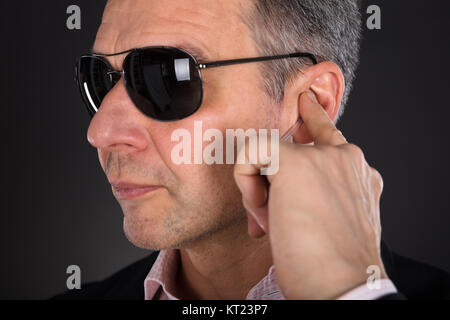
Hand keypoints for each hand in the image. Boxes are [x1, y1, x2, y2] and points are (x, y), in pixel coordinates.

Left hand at [233, 91, 387, 299]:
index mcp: (356, 173)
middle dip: (271, 184)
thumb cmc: (330, 265)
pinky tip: (260, 210)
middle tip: (271, 218)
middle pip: (289, 150)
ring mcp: (323, 157)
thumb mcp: (329, 222)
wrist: (341, 286)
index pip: (329, 133)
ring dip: (260, 190)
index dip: (313, 115)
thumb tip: (276, 195)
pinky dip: (246, 182)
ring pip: (268, 153)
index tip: (303, 101)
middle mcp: (346, 158)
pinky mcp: (295, 162)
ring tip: (270, 222)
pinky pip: (252, 152)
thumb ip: (316, 196)